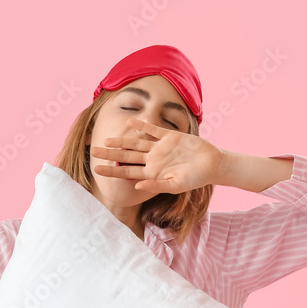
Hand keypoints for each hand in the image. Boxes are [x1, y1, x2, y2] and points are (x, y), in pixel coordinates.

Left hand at [90, 117, 225, 194]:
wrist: (213, 164)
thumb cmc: (196, 178)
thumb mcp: (175, 185)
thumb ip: (155, 185)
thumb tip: (136, 185)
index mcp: (151, 173)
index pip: (126, 172)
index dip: (111, 170)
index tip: (96, 169)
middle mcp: (152, 160)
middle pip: (126, 156)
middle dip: (110, 154)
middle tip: (93, 151)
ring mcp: (160, 148)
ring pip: (136, 144)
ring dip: (121, 141)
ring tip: (106, 139)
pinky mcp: (169, 137)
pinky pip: (153, 130)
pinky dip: (142, 126)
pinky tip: (130, 122)